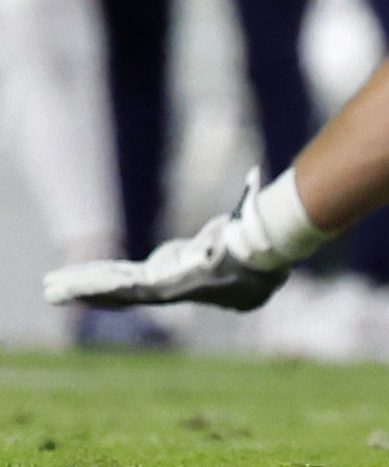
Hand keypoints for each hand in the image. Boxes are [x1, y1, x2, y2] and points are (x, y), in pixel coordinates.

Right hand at [47, 170, 325, 312]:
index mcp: (178, 274)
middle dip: (84, 287)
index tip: (87, 278)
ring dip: (80, 289)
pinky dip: (95, 288)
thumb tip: (252, 176)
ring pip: (113, 290)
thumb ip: (234, 207)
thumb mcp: (235, 223)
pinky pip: (123, 289)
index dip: (108, 280)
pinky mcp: (162, 287)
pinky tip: (69, 289)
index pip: (136, 279)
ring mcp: (163, 288)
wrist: (261, 250)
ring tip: (49, 290)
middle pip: (116, 287)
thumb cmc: (253, 242)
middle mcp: (166, 284)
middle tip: (51, 289)